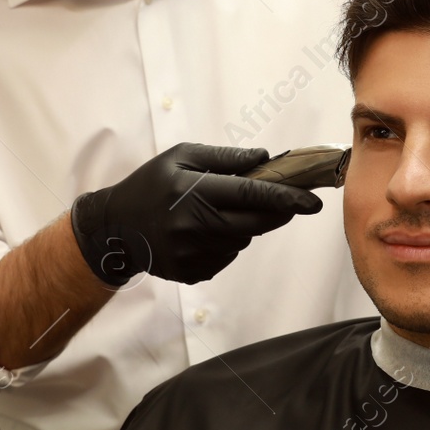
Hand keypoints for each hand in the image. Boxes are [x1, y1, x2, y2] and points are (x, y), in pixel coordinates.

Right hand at [69, 143, 323, 285]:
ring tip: (222, 209)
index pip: (251, 196)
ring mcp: (193, 254)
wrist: (115, 229)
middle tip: (288, 201)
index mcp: (193, 192)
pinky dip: (228, 241)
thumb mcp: (181, 157)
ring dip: (247, 224)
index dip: (287, 198)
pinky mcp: (193, 272)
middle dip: (278, 212)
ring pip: (244, 239)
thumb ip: (225, 158)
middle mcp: (194, 226)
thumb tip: (266, 158)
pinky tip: (206, 230)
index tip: (313, 199)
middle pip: (257, 223)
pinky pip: (228, 255)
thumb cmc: (150, 184)